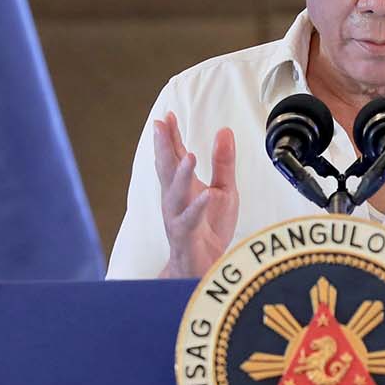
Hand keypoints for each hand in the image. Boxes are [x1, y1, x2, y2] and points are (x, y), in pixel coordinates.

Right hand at [153, 112, 238, 277]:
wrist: (205, 267)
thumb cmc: (210, 227)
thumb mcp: (224, 189)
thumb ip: (223, 162)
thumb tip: (224, 131)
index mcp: (183, 186)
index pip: (173, 157)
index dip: (170, 137)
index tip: (166, 116)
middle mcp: (175, 199)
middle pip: (166, 169)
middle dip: (163, 147)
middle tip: (160, 125)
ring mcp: (177, 217)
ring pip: (175, 193)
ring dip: (181, 174)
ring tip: (189, 155)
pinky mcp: (186, 236)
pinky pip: (190, 220)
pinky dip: (198, 207)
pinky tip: (206, 195)